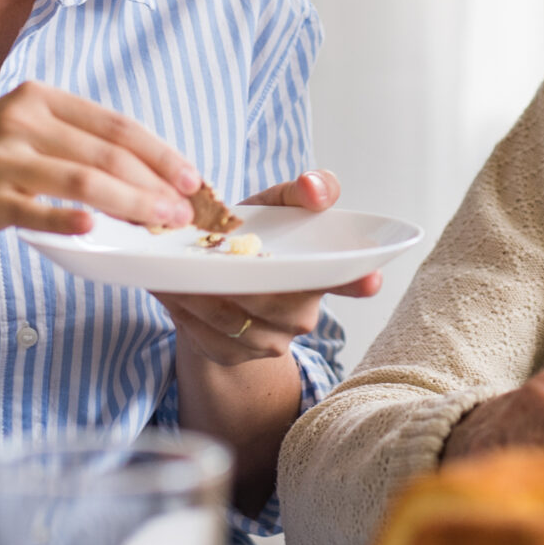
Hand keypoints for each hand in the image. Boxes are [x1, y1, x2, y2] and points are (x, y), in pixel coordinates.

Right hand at [0, 80, 199, 253]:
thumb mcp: (21, 131)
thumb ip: (73, 139)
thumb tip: (145, 167)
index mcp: (38, 98)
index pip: (115, 124)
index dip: (159, 152)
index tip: (190, 177)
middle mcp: (20, 121)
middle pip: (106, 154)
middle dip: (154, 184)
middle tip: (184, 210)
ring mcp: (1, 159)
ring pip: (83, 181)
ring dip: (131, 204)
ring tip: (161, 223)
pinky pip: (35, 211)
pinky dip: (67, 219)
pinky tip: (94, 229)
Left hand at [152, 171, 382, 365]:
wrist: (216, 282)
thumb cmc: (256, 236)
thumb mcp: (276, 205)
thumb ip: (301, 190)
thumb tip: (315, 188)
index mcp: (321, 274)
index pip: (351, 279)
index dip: (361, 280)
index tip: (369, 278)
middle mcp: (303, 314)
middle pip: (272, 299)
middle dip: (236, 278)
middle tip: (203, 254)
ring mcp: (271, 341)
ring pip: (233, 318)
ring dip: (201, 294)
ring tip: (179, 269)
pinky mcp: (233, 356)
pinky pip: (206, 335)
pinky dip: (186, 311)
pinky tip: (174, 290)